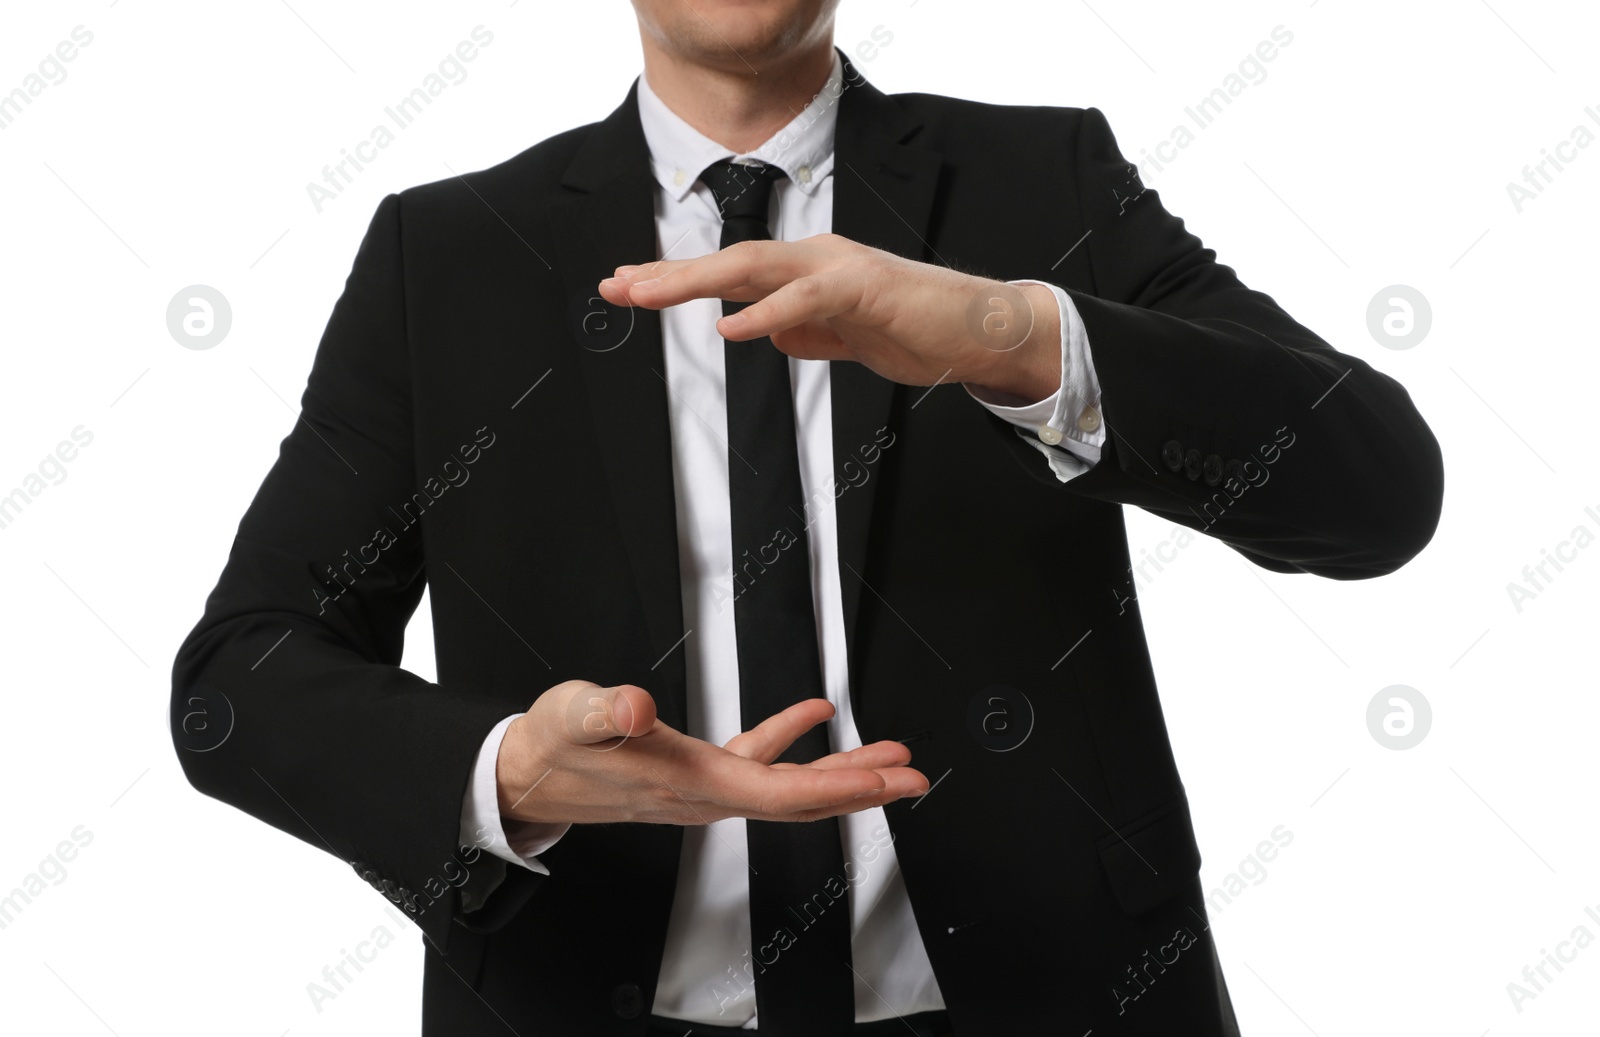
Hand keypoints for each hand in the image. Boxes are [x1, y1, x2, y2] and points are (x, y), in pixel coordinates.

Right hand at [497, 679, 928, 825]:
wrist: (528, 774)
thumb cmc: (555, 747)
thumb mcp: (576, 716)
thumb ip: (607, 711)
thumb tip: (635, 706)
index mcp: (692, 783)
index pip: (781, 792)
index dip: (839, 787)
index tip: (886, 779)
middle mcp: (708, 794)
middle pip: (801, 799)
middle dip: (862, 789)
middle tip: (913, 778)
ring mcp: (705, 786)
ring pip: (788, 784)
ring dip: (841, 770)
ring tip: (887, 756)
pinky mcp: (697, 770)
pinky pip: (759, 761)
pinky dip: (790, 740)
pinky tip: (813, 714)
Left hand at [595, 233, 1062, 403]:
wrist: (978, 331)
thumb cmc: (913, 330)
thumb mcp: (842, 338)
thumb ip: (802, 331)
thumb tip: (763, 333)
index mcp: (806, 271)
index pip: (729, 273)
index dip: (676, 280)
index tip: (628, 290)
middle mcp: (814, 259)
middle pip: (728, 260)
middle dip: (667, 274)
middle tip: (617, 287)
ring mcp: (839, 268)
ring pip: (754, 267)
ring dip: (696, 281)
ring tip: (649, 296)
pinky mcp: (865, 288)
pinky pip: (806, 300)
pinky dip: (766, 313)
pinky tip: (731, 326)